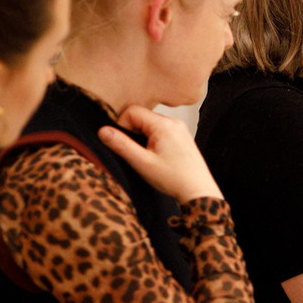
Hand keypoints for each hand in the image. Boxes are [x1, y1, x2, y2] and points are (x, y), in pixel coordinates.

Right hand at [99, 105, 223, 202]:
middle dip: (132, 132)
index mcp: (164, 125)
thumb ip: (121, 145)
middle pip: (142, 116)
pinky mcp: (182, 136)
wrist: (198, 190)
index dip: (121, 125)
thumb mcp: (142, 162)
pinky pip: (161, 131)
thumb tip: (103, 130)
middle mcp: (174, 122)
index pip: (132, 111)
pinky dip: (153, 140)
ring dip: (142, 137)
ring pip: (151, 124)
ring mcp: (180, 129)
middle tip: (135, 153)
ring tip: (146, 156)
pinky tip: (156, 157)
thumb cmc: (173, 178)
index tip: (123, 143)